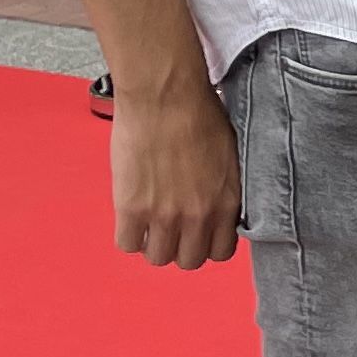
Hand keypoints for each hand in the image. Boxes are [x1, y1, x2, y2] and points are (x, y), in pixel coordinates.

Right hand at [108, 84, 242, 270]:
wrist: (165, 96)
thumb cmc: (199, 112)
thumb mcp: (228, 154)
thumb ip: (223, 187)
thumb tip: (215, 200)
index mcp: (226, 202)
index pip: (221, 252)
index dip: (207, 244)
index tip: (197, 232)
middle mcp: (198, 216)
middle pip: (189, 261)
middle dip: (180, 247)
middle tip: (170, 228)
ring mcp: (165, 215)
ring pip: (158, 258)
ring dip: (152, 244)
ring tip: (148, 222)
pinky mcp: (132, 208)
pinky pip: (127, 244)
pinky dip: (128, 235)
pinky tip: (130, 216)